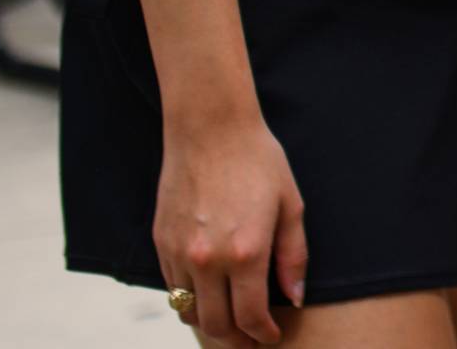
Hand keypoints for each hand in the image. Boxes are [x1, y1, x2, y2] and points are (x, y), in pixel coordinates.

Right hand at [155, 110, 305, 344]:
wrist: (210, 129)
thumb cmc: (258, 161)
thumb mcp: (291, 205)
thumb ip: (293, 257)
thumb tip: (295, 297)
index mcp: (246, 252)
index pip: (250, 316)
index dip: (262, 333)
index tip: (271, 336)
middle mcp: (207, 260)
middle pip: (216, 324)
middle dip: (235, 340)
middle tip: (250, 340)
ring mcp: (179, 253)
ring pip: (188, 311)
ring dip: (210, 324)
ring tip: (229, 324)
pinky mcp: (161, 243)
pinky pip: (171, 288)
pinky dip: (189, 300)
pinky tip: (207, 295)